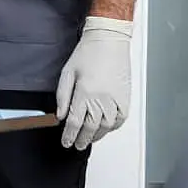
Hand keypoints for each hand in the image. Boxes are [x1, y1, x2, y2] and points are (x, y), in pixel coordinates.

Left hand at [56, 16, 132, 149]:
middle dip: (82, 139)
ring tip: (89, 140)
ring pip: (106, 126)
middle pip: (91, 127)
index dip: (69, 135)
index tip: (66, 143)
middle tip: (77, 146)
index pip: (75, 122)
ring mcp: (116, 100)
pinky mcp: (126, 98)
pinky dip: (112, 127)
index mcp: (85, 93)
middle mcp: (101, 100)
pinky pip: (120, 119)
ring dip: (97, 135)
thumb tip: (60, 116)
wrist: (109, 41)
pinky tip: (105, 129)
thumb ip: (63, 96)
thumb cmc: (86, 54)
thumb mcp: (67, 72)